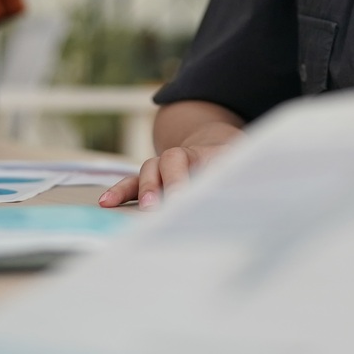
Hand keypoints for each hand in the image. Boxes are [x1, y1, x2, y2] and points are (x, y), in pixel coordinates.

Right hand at [98, 120, 241, 209]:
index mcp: (211, 153)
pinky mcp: (149, 180)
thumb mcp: (242, 168)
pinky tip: (106, 202)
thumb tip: (248, 203)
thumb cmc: (230, 165)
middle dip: (173, 182)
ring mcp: (163, 166)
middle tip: (174, 202)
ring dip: (146, 188)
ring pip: (151, 169)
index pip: (205, 161)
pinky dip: (119, 192)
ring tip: (145, 207)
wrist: (215, 146)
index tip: (195, 195)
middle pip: (174, 162)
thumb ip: (241, 181)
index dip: (201, 176)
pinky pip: (131, 183)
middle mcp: (183, 156)